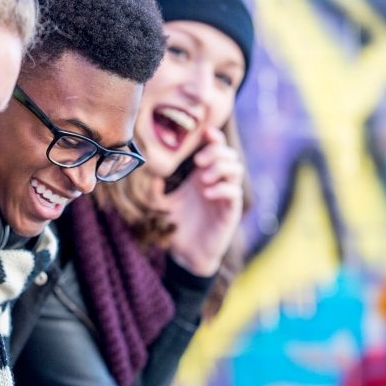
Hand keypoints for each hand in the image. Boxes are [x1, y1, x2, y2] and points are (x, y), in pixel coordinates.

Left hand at [154, 127, 243, 276]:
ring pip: (236, 169)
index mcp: (202, 176)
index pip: (216, 148)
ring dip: (220, 168)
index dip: (214, 137)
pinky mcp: (230, 212)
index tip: (205, 132)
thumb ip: (154, 189)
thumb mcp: (161, 205)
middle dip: (216, 152)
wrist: (186, 254)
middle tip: (198, 162)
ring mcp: (225, 196)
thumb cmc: (177, 227)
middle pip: (229, 154)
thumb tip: (148, 173)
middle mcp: (216, 182)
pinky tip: (207, 193)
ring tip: (203, 179)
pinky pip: (234, 192)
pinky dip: (222, 188)